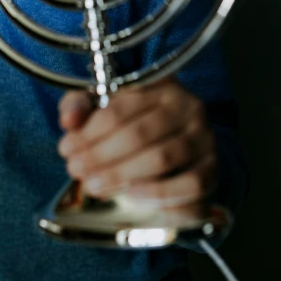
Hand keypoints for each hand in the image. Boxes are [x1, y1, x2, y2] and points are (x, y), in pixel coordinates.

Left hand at [57, 78, 218, 206]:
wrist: (184, 142)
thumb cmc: (140, 122)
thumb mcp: (109, 105)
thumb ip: (82, 106)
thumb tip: (68, 119)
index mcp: (160, 86)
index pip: (120, 108)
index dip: (89, 132)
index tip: (67, 148)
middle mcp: (187, 108)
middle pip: (139, 134)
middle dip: (101, 156)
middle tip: (77, 170)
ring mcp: (204, 139)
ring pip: (162, 158)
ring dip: (123, 175)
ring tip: (95, 185)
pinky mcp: (212, 170)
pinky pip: (190, 186)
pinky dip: (160, 193)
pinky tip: (134, 195)